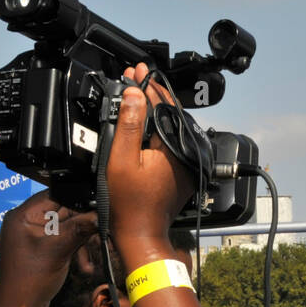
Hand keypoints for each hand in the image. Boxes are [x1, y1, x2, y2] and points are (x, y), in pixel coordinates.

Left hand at [0, 191, 97, 306]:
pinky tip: (84, 266)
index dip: (78, 201)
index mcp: (23, 215)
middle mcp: (27, 221)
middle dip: (83, 227)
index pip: (55, 195)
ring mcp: (34, 235)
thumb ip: (79, 229)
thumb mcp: (57, 251)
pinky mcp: (41, 248)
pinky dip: (75, 251)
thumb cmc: (28, 280)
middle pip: (63, 212)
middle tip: (99, 238)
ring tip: (90, 259)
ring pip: (66, 228)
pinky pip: (63, 241)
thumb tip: (99, 214)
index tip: (97, 210)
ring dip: (81, 242)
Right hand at [105, 63, 195, 248]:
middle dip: (152, 94)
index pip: (162, 106)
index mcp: (173, 148)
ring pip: (171, 127)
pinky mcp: (179, 173)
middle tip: (137, 77)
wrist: (140, 234)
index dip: (147, 86)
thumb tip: (133, 95)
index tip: (136, 71)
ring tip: (141, 94)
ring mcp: (184, 165)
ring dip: (156, 110)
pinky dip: (159, 128)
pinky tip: (147, 122)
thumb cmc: (129, 205)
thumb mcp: (121, 160)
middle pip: (170, 114)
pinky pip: (171, 142)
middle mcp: (184, 154)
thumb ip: (128, 125)